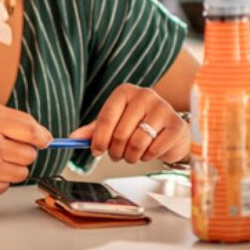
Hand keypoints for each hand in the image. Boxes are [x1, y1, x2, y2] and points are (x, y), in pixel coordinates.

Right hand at [0, 103, 51, 198]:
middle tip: (4, 149)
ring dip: (12, 168)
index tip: (43, 140)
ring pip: (22, 172)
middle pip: (30, 154)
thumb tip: (46, 138)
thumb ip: (18, 122)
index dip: (42, 138)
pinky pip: (8, 185)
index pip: (33, 132)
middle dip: (22, 152)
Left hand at [69, 84, 188, 163]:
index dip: (99, 139)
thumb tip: (73, 139)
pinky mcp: (176, 125)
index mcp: (125, 92)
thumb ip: (93, 130)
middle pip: (120, 133)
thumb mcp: (114, 124)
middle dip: (115, 151)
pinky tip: (149, 152)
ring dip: (131, 156)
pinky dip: (148, 157)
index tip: (96, 151)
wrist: (171, 131)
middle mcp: (144, 95)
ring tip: (132, 154)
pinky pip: (154, 150)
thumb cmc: (139, 125)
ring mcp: (163, 108)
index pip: (106, 117)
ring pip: (137, 143)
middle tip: (117, 155)